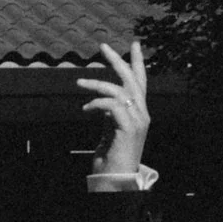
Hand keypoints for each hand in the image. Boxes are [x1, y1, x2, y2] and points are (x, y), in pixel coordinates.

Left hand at [76, 40, 150, 178]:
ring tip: (79, 82)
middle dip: (118, 60)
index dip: (137, 63)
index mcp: (139, 112)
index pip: (140, 82)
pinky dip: (97, 103)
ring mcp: (138, 121)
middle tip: (102, 46)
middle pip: (132, 79)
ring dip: (96, 84)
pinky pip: (112, 106)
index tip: (134, 44)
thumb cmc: (111, 155)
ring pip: (119, 90)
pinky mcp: (129, 128)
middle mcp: (142, 114)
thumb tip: (103, 101)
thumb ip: (111, 114)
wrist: (115, 177)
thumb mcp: (111, 129)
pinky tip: (85, 109)